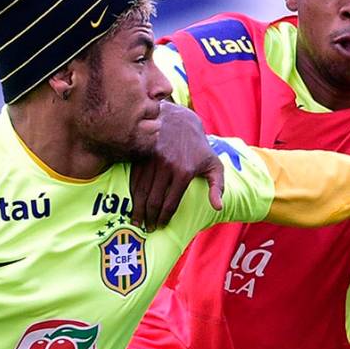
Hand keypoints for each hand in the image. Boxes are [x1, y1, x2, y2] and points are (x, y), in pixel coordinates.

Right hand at [130, 103, 223, 230]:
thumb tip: (217, 208)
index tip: (160, 226)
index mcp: (184, 171)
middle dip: (149, 218)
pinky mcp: (141, 155)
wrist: (179, 120)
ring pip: (141, 191)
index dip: (164, 218)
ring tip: (137, 220)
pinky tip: (132, 203)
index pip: (171, 203)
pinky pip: (134, 179)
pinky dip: (131, 193)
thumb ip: (217, 187)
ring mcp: (152, 160)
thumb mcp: (214, 164)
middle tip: (147, 228)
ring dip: (137, 209)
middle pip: (154, 200)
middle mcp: (167, 166)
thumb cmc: (199, 147)